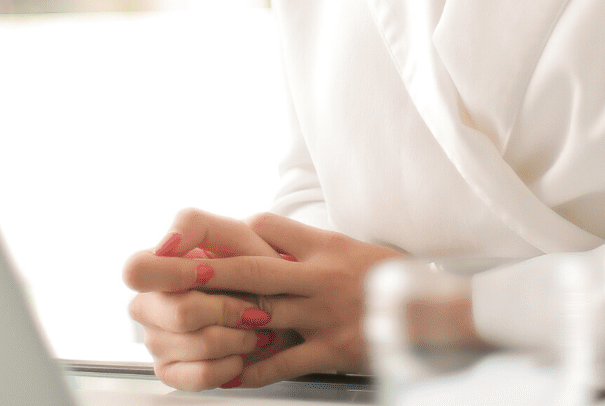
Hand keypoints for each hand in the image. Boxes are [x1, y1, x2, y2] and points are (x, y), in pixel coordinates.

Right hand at [122, 209, 285, 390]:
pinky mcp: (171, 371)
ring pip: (197, 344)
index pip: (136, 271)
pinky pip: (201, 374)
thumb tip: (165, 245)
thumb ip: (195, 226)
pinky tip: (240, 352)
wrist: (281, 308)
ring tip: (254, 328)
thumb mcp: (235, 234)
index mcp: (154, 267)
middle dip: (227, 309)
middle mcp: (147, 305)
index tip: (210, 273)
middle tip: (253, 307)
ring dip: (238, 337)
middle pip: (179, 313)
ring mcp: (156, 340)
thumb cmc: (255, 266)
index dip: (174, 275)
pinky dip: (232, 364)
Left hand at [124, 210, 404, 390]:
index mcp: (322, 246)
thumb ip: (307, 245)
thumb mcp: (349, 248)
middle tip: (165, 270)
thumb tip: (264, 237)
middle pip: (251, 269)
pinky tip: (226, 375)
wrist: (439, 312)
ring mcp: (324, 314)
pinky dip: (252, 370)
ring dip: (219, 320)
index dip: (230, 232)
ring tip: (181, 324)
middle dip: (206, 270)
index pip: (267, 228)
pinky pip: (284, 361)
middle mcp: (319, 276)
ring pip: (262, 314)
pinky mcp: (333, 349)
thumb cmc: (388, 281)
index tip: (192, 239)